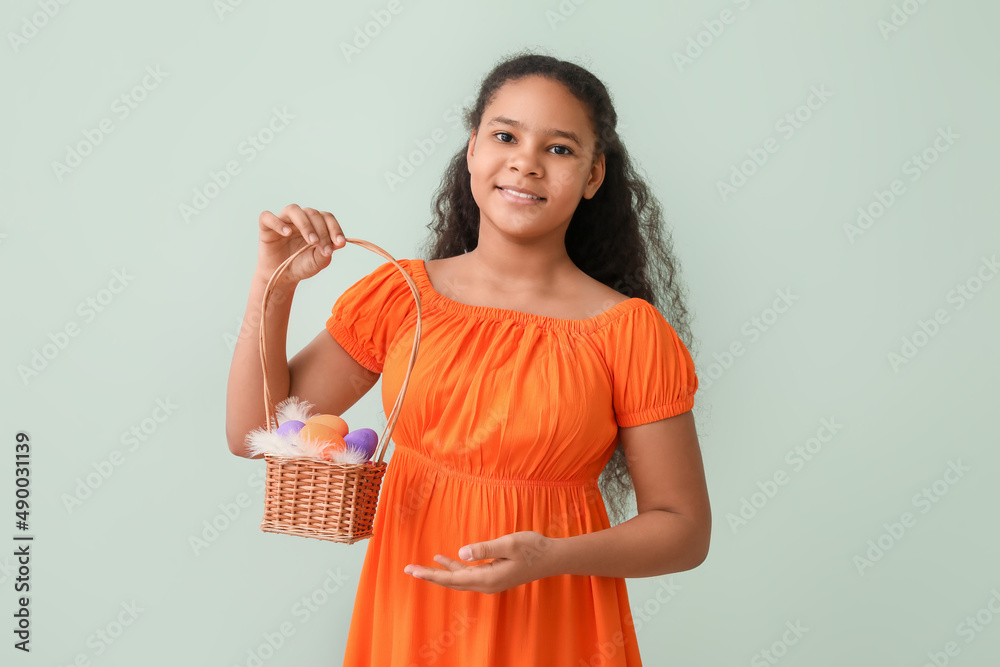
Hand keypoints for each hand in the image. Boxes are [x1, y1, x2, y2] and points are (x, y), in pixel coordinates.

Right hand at [256, 204, 347, 284]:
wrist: (282, 277)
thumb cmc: (301, 266)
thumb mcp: (317, 262)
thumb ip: (326, 252)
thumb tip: (337, 243)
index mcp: (315, 224)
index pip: (327, 217)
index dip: (335, 228)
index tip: (340, 243)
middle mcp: (300, 219)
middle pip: (313, 213)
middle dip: (321, 230)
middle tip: (324, 247)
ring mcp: (283, 221)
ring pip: (293, 210)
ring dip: (305, 224)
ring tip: (311, 240)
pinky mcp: (266, 227)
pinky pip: (267, 217)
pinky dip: (277, 222)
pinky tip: (287, 233)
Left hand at [403, 531, 557, 593]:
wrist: (552, 557)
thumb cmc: (533, 548)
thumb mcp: (509, 544)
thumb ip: (485, 549)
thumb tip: (461, 553)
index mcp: (488, 578)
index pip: (452, 578)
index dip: (431, 574)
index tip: (413, 571)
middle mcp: (487, 584)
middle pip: (452, 582)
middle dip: (431, 576)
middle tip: (409, 569)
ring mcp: (491, 581)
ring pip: (460, 578)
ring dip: (443, 572)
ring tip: (425, 564)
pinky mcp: (495, 576)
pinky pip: (469, 574)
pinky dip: (456, 567)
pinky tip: (450, 558)